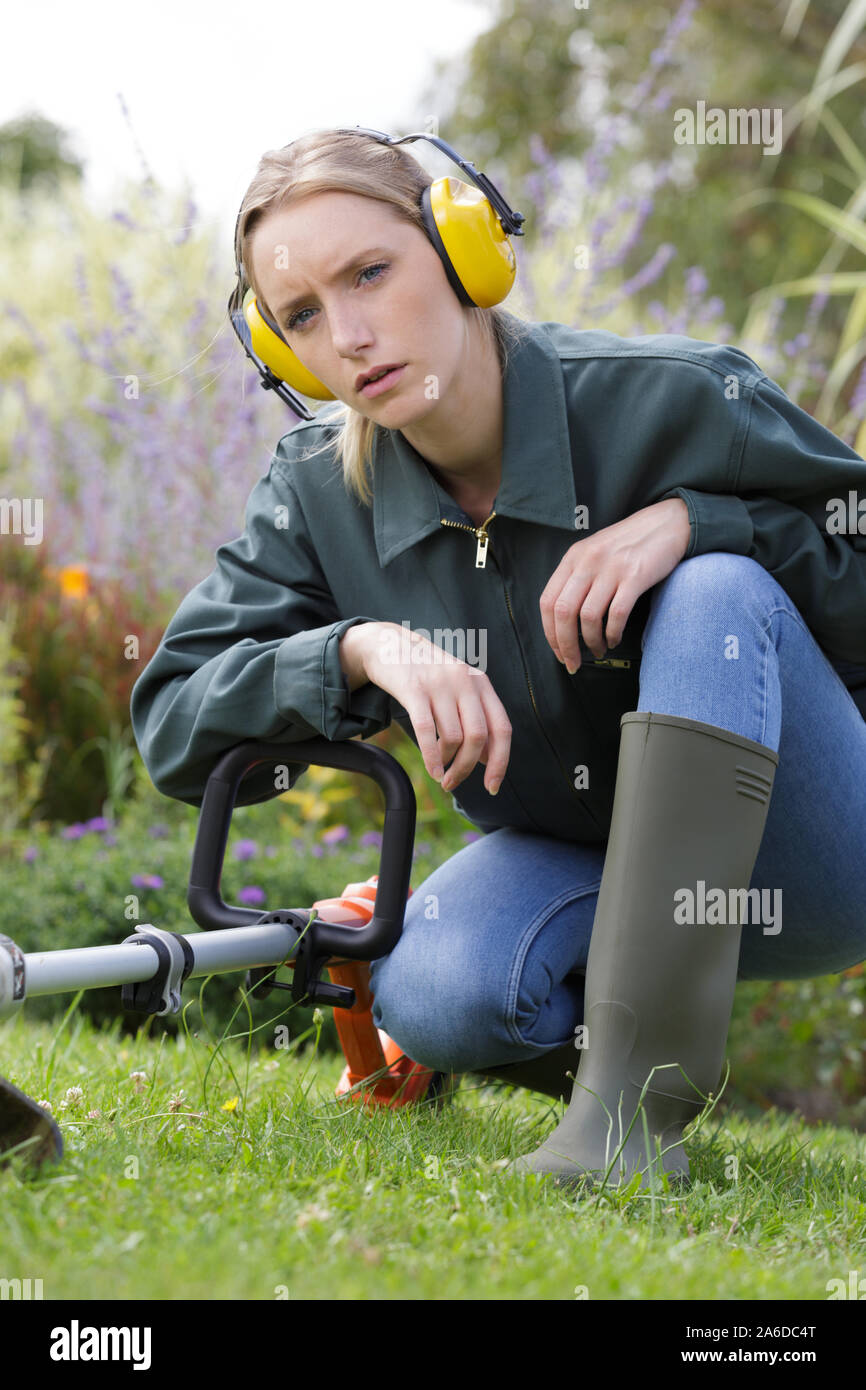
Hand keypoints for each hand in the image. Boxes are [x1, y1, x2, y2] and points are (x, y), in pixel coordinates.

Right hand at [359, 622, 511, 795]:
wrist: (390, 645)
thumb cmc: (427, 675)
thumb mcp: (458, 690)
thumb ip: (476, 720)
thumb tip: (488, 759)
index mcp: (481, 684)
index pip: (502, 728)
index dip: (500, 762)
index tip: (492, 787)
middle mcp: (465, 682)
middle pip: (478, 737)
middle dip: (468, 768)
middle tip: (454, 783)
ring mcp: (440, 684)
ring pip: (454, 737)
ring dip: (448, 764)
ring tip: (440, 772)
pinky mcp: (414, 689)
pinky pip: (427, 731)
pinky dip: (432, 757)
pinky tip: (432, 770)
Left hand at [539, 498, 690, 670]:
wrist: (667, 523)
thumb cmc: (630, 544)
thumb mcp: (594, 553)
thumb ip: (577, 578)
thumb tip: (563, 621)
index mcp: (573, 558)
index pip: (548, 602)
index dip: (550, 634)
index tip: (559, 652)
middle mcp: (587, 562)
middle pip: (563, 613)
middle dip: (566, 645)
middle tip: (574, 663)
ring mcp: (611, 568)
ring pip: (588, 617)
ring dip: (592, 642)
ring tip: (599, 650)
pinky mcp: (635, 576)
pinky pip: (616, 614)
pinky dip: (612, 633)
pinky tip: (614, 639)